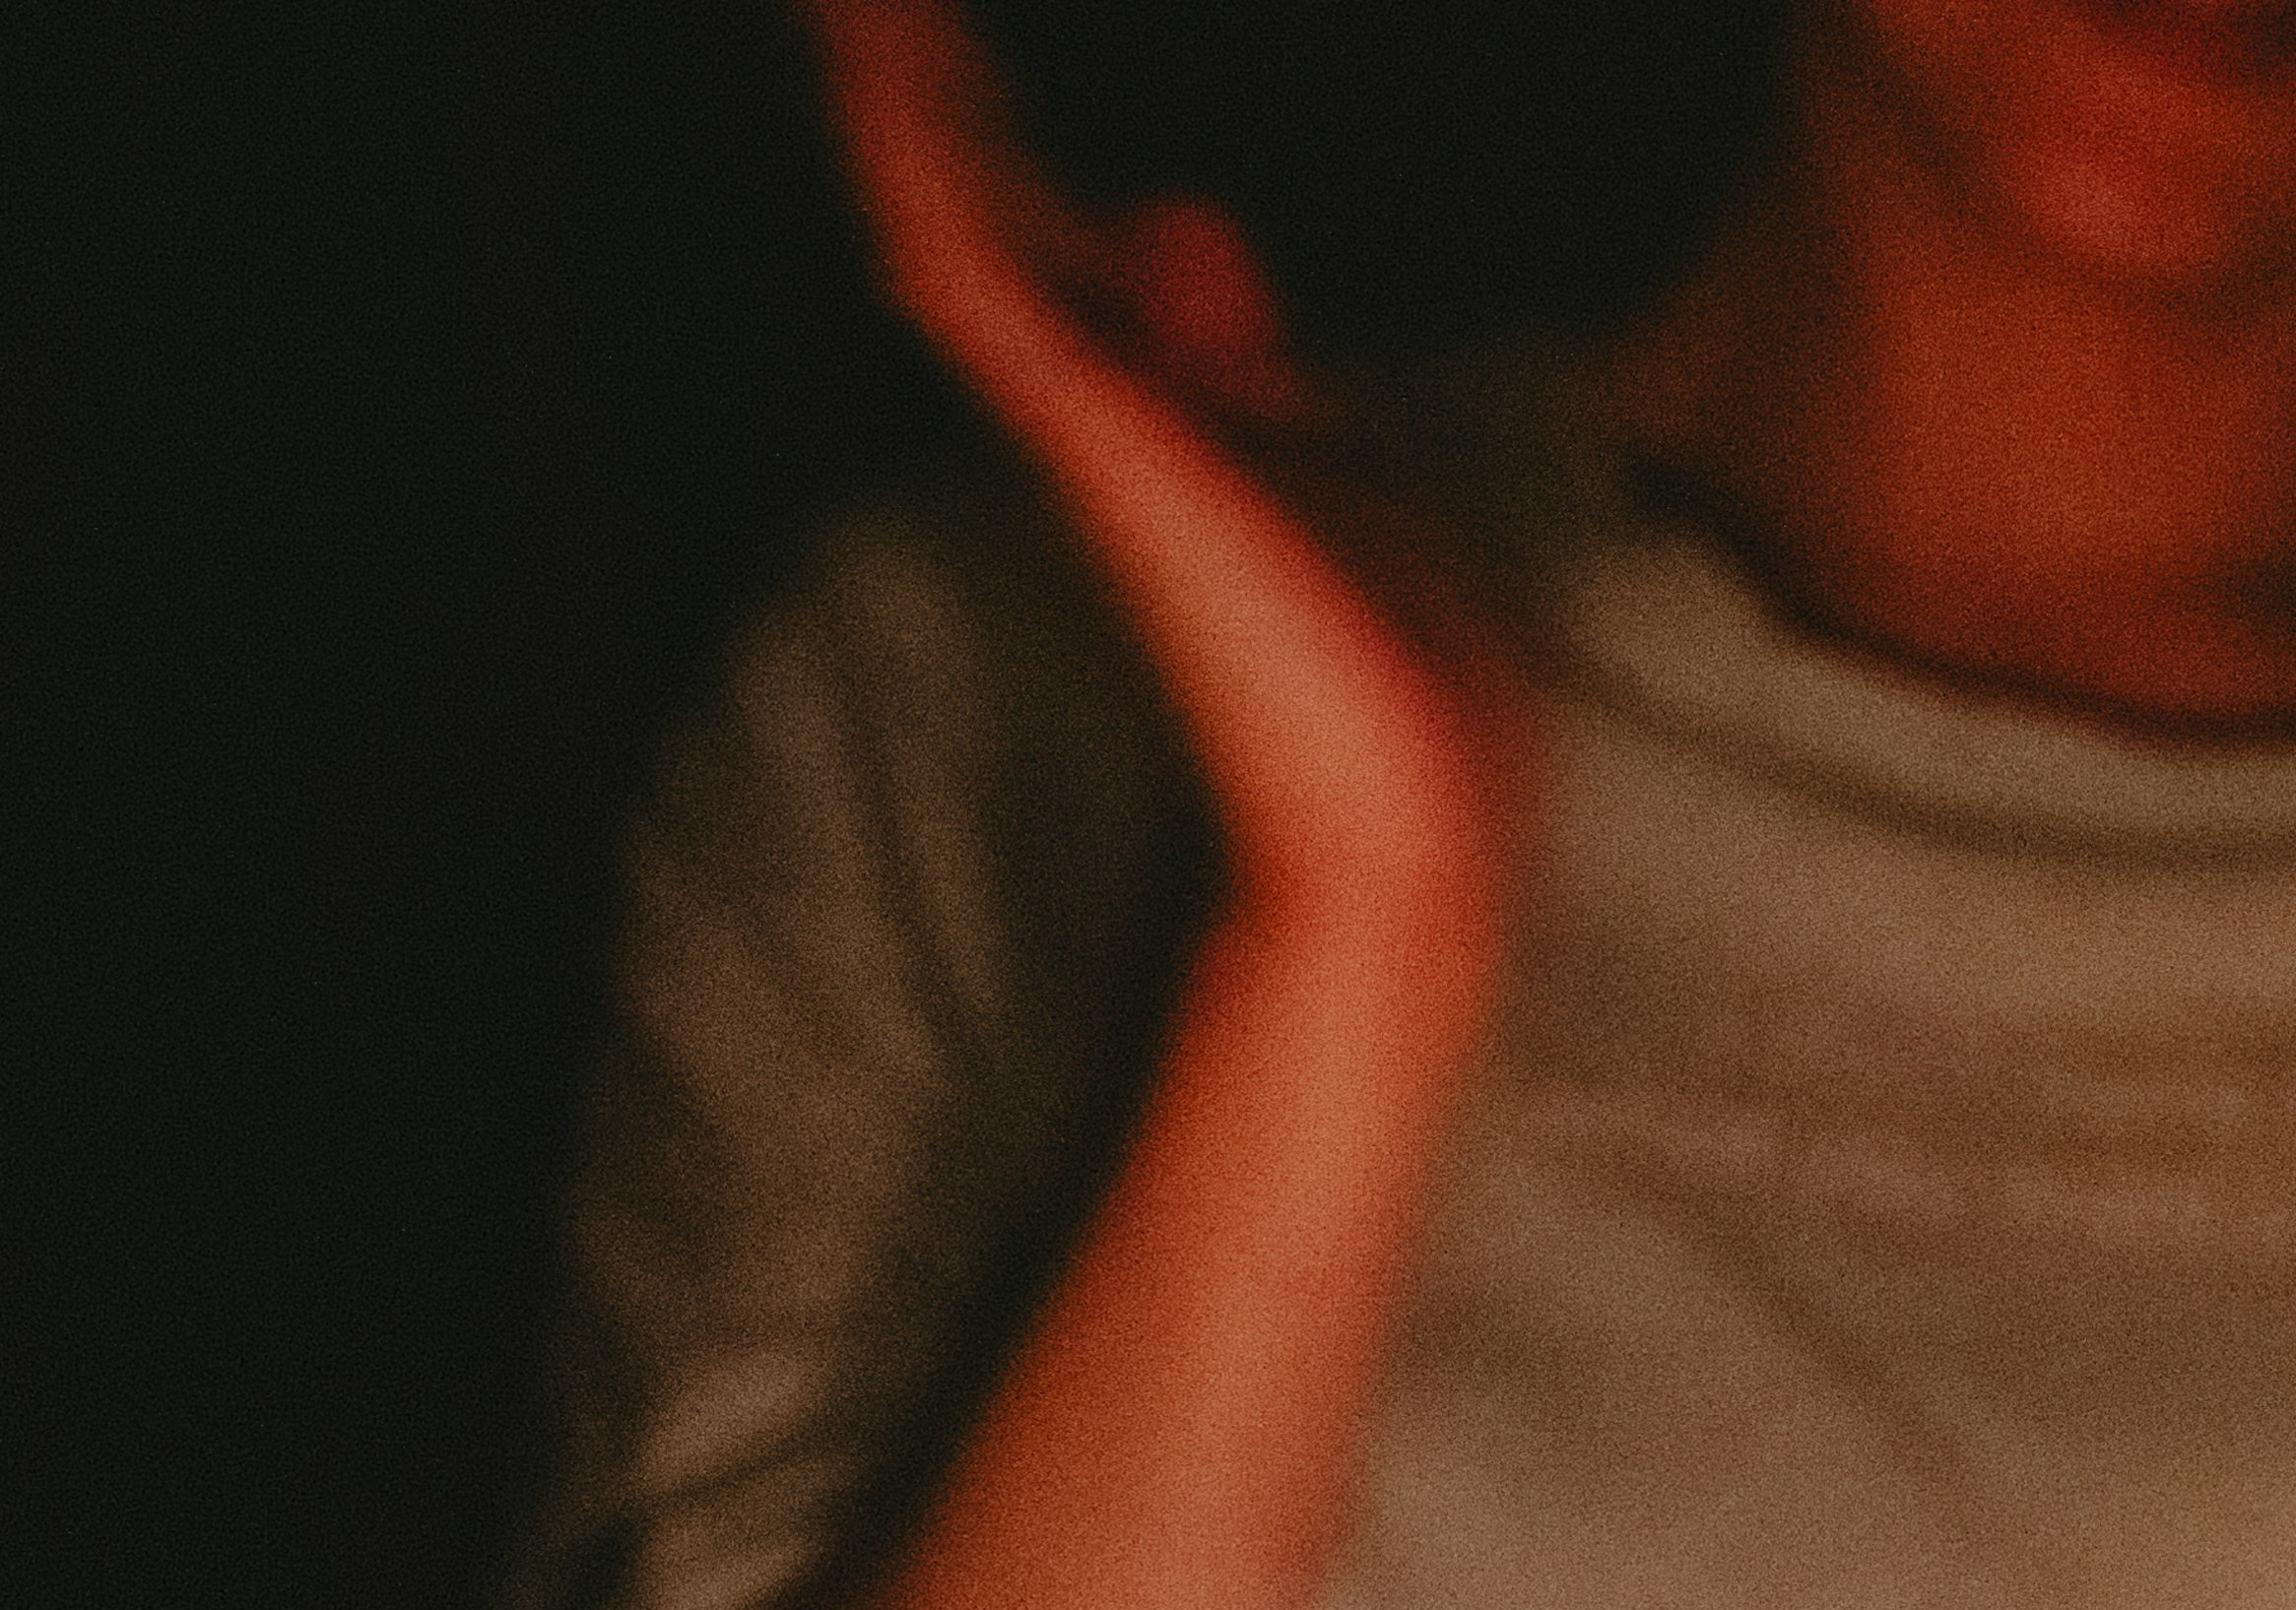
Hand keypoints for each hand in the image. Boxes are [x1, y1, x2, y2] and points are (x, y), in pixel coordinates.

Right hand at [801, 0, 1517, 936]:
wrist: (1400, 824)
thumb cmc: (1405, 694)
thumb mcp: (1342, 475)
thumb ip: (1246, 366)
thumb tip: (1177, 219)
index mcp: (1183, 427)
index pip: (1079, 261)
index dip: (1023, 159)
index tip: (959, 55)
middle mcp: (1117, 421)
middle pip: (1004, 224)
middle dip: (937, 97)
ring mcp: (1095, 427)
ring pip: (961, 225)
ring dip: (896, 94)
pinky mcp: (1091, 434)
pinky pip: (970, 269)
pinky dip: (915, 156)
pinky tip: (869, 41)